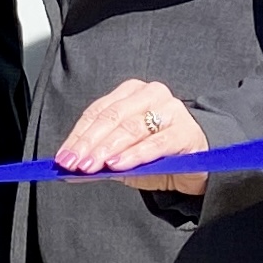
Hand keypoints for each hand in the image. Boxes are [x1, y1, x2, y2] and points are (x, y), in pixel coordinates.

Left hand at [54, 78, 208, 195]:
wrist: (199, 166)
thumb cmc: (158, 156)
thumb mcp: (124, 156)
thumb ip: (100, 158)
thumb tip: (69, 168)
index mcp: (131, 93)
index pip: (98, 111)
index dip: (78, 135)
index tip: (64, 156)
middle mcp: (151, 94)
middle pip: (112, 117)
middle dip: (89, 143)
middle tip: (74, 163)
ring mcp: (170, 110)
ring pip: (131, 127)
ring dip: (107, 148)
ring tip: (91, 165)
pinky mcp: (185, 131)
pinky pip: (155, 142)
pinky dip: (134, 154)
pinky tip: (117, 165)